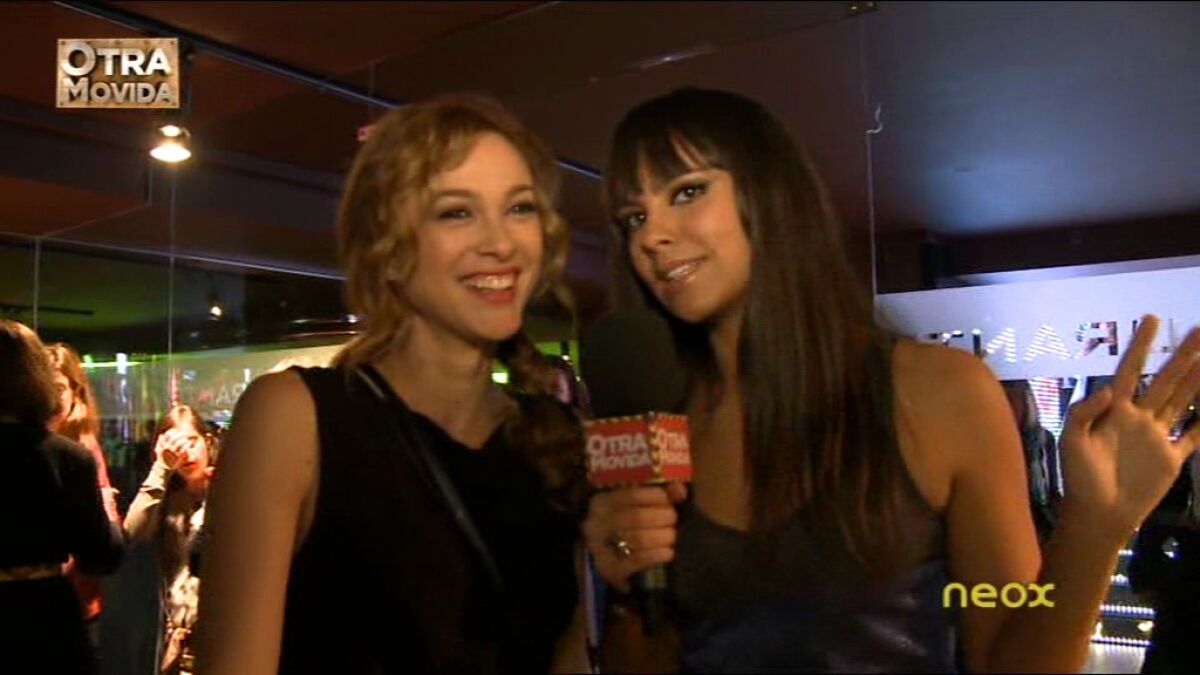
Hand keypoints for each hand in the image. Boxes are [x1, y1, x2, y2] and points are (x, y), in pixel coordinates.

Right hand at [154, 429, 192, 469]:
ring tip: (187, 439)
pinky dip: (187, 445)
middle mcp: (167, 448)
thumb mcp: (158, 450)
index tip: (176, 430)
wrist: (164, 469)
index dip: (172, 431)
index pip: (167, 435)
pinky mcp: (178, 457)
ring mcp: (173, 453)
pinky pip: (184, 449)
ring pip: (180, 443)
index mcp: (162, 445)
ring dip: (184, 439)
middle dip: (180, 434)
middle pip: (174, 438)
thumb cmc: (161, 459)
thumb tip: (161, 435)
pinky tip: (190, 443)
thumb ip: (159, 442)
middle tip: (184, 433)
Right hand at [581, 483, 686, 592]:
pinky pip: (637, 560)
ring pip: (639, 538)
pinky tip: (668, 553)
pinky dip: (657, 555)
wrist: (613, 562)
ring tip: (672, 537)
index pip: (633, 494)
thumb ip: (660, 495)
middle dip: (663, 518)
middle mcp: (596, 523)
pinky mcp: (609, 569)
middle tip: (673, 521)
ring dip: (663, 537)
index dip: (657, 496)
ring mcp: (600, 548)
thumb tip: (679, 490)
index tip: (672, 501)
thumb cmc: (630, 527)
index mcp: (603, 501)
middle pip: (637, 517)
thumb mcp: (638, 506)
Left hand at [1060, 315, 1199, 542]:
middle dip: (1182, 355)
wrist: (1097, 513)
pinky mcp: (1171, 458)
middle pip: (1165, 379)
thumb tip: (1108, 388)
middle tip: (1199, 329)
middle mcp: (1139, 417)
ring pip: (1183, 400)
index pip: (1130, 370)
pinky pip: (1194, 436)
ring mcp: (1156, 436)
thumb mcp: (1071, 440)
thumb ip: (1084, 411)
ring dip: (1198, 379)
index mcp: (1114, 410)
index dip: (1141, 345)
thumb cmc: (1079, 477)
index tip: (1150, 318)